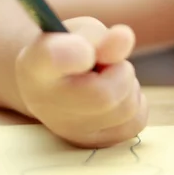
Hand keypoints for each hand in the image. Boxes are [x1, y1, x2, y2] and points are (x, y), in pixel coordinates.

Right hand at [15, 16, 146, 147]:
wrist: (49, 82)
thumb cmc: (68, 49)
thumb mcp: (80, 32)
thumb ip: (99, 36)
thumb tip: (125, 38)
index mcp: (37, 64)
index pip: (53, 59)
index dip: (72, 54)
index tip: (86, 50)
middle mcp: (47, 104)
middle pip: (104, 95)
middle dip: (120, 71)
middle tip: (106, 64)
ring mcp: (68, 130)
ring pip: (126, 108)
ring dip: (128, 86)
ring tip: (107, 78)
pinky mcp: (92, 143)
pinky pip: (135, 121)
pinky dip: (134, 103)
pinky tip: (115, 95)